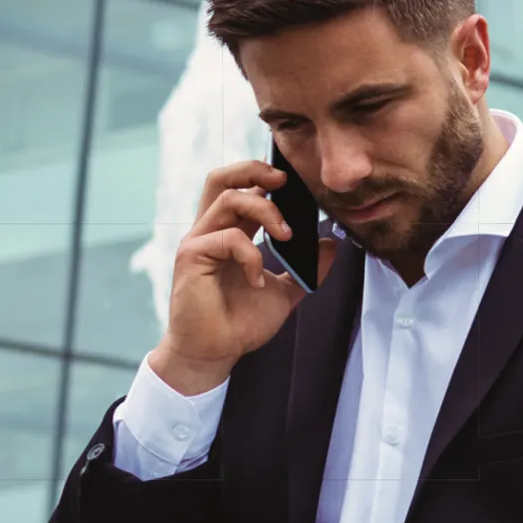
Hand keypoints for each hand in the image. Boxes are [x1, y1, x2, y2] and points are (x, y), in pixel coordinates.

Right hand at [153, 159, 340, 391]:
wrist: (216, 353)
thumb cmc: (239, 324)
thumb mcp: (285, 292)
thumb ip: (306, 268)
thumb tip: (331, 244)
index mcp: (230, 233)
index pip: (243, 188)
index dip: (266, 177)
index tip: (297, 185)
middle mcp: (211, 231)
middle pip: (222, 178)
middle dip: (254, 169)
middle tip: (285, 181)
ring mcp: (199, 241)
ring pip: (228, 198)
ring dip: (265, 211)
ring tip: (286, 236)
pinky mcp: (191, 256)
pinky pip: (227, 238)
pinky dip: (251, 255)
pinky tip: (257, 280)